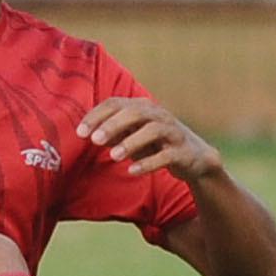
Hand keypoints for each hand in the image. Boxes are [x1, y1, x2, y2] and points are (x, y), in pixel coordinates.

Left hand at [79, 95, 224, 181]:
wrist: (195, 159)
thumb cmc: (157, 144)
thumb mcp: (133, 136)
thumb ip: (113, 132)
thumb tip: (86, 133)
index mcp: (143, 107)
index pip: (116, 104)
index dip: (96, 116)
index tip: (80, 132)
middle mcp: (159, 115)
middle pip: (134, 112)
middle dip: (113, 125)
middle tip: (95, 140)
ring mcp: (172, 133)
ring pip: (152, 130)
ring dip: (131, 142)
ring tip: (113, 156)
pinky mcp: (183, 152)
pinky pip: (166, 156)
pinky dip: (148, 163)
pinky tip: (132, 171)